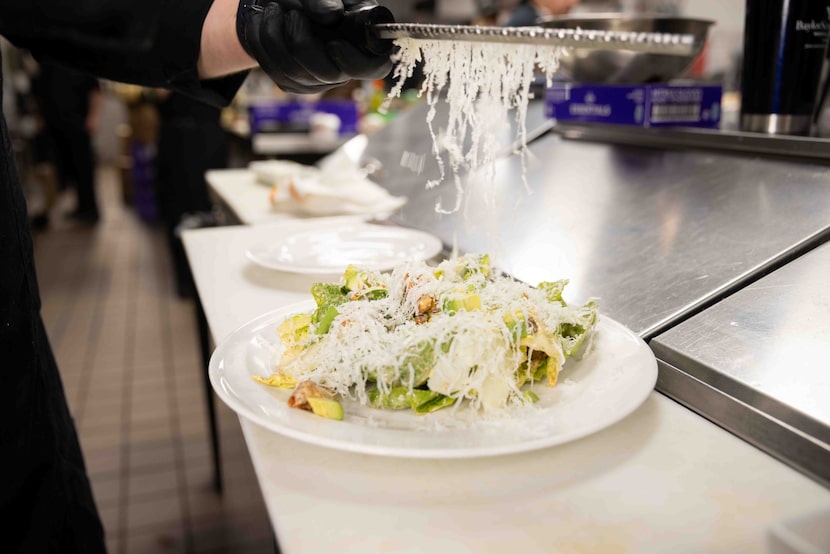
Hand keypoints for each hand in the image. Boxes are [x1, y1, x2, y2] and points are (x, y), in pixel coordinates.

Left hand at [237, 0, 393, 93]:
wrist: (283, 1)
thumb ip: (326, 0)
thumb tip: (328, 17)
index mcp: (362, 42)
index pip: (373, 68)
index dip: (355, 62)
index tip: (334, 44)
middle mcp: (342, 67)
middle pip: (327, 74)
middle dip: (303, 42)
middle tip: (294, 15)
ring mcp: (316, 80)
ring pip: (294, 72)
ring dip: (276, 35)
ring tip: (273, 9)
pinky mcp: (291, 82)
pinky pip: (273, 69)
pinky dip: (261, 40)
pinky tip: (263, 20)